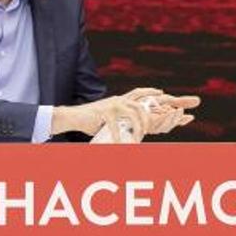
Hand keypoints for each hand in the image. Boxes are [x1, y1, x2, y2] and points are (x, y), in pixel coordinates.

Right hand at [52, 88, 166, 142]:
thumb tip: (130, 131)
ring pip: (133, 114)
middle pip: (140, 105)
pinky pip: (116, 126)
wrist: (74, 117)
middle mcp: (118, 100)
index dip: (150, 92)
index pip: (138, 92)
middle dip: (148, 118)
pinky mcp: (105, 112)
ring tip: (137, 138)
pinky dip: (118, 137)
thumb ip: (121, 121)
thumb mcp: (110, 119)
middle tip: (148, 130)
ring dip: (137, 127)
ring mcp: (112, 105)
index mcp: (120, 100)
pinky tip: (118, 144)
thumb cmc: (93, 120)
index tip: (161, 92)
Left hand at [137, 92, 200, 134]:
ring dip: (169, 119)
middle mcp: (157, 125)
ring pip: (162, 127)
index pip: (175, 122)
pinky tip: (163, 112)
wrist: (129, 103)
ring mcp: (150, 126)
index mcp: (164, 120)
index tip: (190, 116)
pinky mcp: (143, 125)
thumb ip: (182, 101)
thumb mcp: (166, 99)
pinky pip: (153, 125)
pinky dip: (160, 119)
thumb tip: (198, 101)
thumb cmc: (147, 101)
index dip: (182, 120)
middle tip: (181, 110)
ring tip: (173, 110)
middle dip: (176, 119)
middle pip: (169, 126)